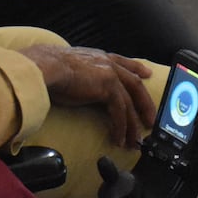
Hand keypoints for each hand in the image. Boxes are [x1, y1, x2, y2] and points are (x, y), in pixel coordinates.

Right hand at [19, 44, 155, 148]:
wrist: (47, 67)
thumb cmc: (49, 68)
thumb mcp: (69, 67)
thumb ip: (80, 74)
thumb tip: (76, 84)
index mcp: (99, 57)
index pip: (123, 62)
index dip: (136, 68)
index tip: (146, 74)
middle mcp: (108, 63)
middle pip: (135, 84)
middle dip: (145, 103)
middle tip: (150, 119)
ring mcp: (110, 75)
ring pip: (129, 102)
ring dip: (132, 124)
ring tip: (134, 140)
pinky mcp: (108, 88)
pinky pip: (120, 112)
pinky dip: (120, 127)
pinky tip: (118, 138)